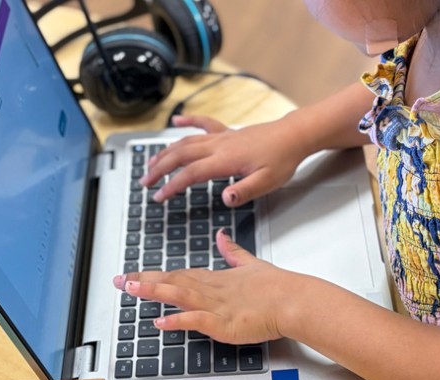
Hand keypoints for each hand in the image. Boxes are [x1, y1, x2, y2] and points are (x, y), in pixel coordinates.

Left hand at [113, 231, 297, 344]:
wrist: (294, 299)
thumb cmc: (278, 287)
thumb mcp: (251, 264)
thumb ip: (233, 252)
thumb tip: (221, 236)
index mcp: (217, 278)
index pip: (180, 274)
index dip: (155, 274)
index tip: (135, 274)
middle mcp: (212, 290)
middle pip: (173, 282)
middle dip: (144, 281)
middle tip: (119, 280)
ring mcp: (216, 306)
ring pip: (179, 295)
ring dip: (153, 292)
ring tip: (130, 289)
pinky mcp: (224, 323)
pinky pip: (196, 321)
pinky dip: (177, 321)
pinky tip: (159, 322)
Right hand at [142, 115, 308, 205]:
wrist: (294, 135)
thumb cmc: (282, 159)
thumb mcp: (267, 183)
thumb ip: (245, 192)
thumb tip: (225, 199)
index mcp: (226, 160)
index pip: (191, 174)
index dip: (172, 185)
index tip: (159, 197)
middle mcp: (219, 145)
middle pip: (181, 155)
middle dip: (159, 169)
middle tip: (145, 182)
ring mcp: (222, 136)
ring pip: (187, 141)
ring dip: (166, 151)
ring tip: (151, 163)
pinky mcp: (228, 132)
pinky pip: (203, 123)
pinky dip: (188, 121)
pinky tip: (176, 121)